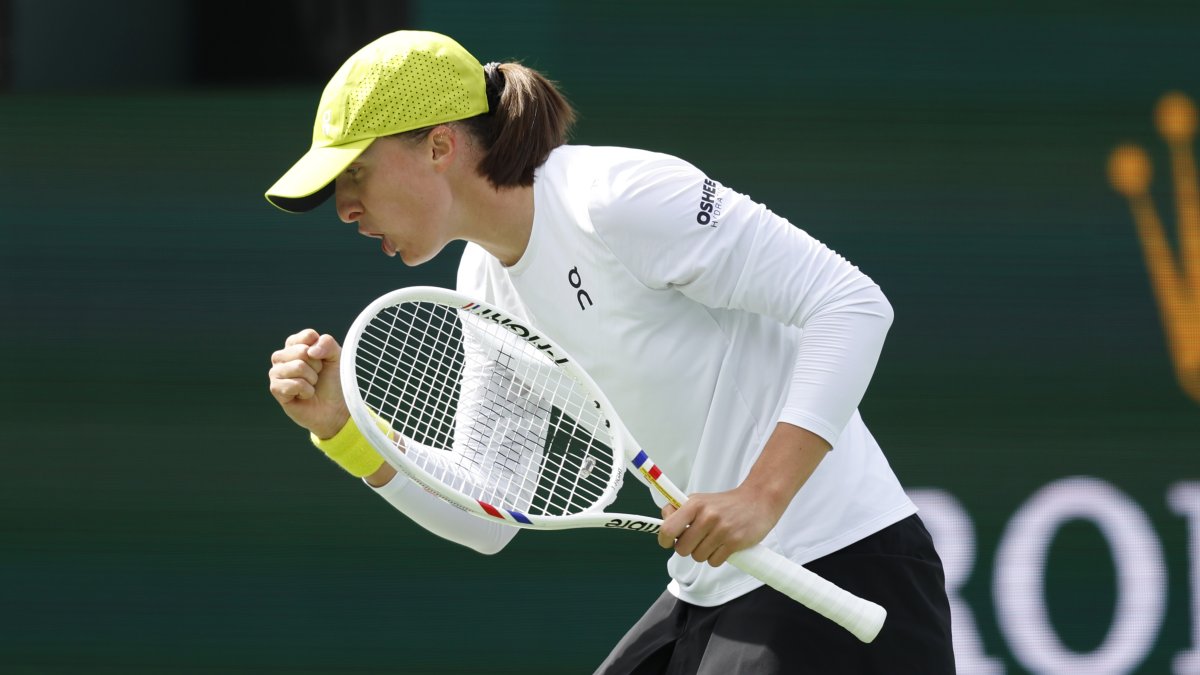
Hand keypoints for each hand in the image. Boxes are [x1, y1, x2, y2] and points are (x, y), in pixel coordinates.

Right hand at [268, 329, 349, 438]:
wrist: (336, 408)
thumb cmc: (334, 381)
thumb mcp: (337, 357)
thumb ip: (327, 343)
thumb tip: (309, 351)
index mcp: (295, 344)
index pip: (308, 336)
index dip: (322, 350)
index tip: (323, 361)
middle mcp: (282, 357)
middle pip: (302, 351)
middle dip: (317, 366)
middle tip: (318, 376)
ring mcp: (277, 373)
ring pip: (298, 367)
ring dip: (312, 379)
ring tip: (311, 385)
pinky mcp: (276, 389)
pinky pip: (294, 384)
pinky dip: (306, 391)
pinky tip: (305, 395)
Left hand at [656, 487, 780, 567]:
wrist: (759, 500)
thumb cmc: (726, 503)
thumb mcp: (701, 500)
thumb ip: (681, 510)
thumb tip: (662, 522)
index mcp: (695, 504)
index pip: (668, 529)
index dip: (664, 540)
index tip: (668, 542)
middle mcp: (707, 516)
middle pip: (682, 549)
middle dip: (687, 549)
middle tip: (696, 541)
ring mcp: (721, 530)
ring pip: (698, 557)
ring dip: (703, 553)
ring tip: (713, 542)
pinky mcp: (734, 542)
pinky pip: (714, 562)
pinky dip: (716, 558)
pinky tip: (723, 547)